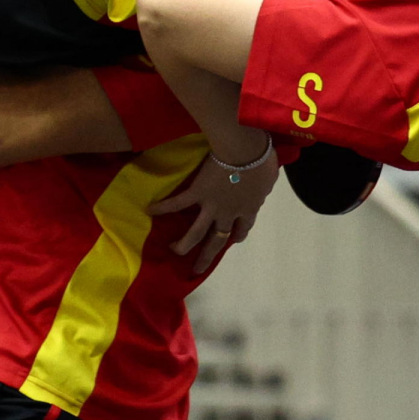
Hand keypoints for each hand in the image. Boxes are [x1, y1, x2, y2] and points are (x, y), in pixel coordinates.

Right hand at [151, 138, 279, 260]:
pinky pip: (178, 203)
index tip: (234, 239)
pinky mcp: (197, 193)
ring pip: (196, 232)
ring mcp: (211, 206)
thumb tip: (261, 185)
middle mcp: (228, 214)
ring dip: (184, 244)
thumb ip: (262, 186)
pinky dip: (163, 207)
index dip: (238, 235)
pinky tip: (150, 211)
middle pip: (218, 240)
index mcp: (248, 209)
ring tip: (174, 251)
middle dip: (207, 255)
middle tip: (198, 268)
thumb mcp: (269, 177)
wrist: (243, 151)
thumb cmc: (261, 160)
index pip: (243, 228)